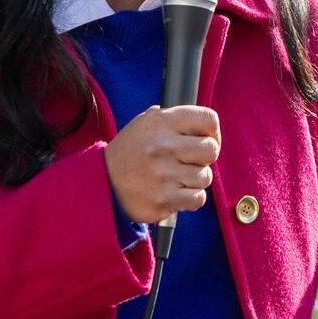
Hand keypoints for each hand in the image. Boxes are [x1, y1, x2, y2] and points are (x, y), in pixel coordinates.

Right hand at [104, 105, 220, 224]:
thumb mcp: (145, 122)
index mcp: (160, 122)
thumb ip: (174, 118)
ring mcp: (163, 174)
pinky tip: (176, 192)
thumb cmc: (132, 151)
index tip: (205, 138)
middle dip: (205, 157)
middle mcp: (162, 146)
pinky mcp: (164, 199)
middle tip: (191, 160)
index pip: (208, 119)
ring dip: (195, 179)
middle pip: (211, 149)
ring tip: (177, 177)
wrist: (104, 182)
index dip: (212, 131)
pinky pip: (198, 198)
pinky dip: (191, 197)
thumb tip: (207, 125)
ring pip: (205, 177)